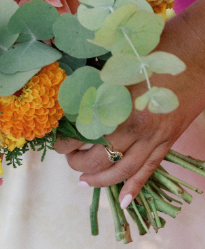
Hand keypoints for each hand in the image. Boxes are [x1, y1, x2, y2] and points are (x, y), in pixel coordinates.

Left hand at [57, 0, 204, 203]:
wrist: (202, 48)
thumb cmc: (159, 46)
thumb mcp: (120, 60)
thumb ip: (97, 82)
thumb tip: (71, 95)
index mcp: (121, 106)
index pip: (83, 135)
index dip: (66, 142)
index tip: (57, 140)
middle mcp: (137, 128)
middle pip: (99, 158)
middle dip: (78, 163)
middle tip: (69, 159)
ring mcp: (156, 137)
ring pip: (123, 171)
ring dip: (100, 180)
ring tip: (84, 181)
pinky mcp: (170, 140)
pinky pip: (150, 170)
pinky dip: (135, 187)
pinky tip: (124, 202)